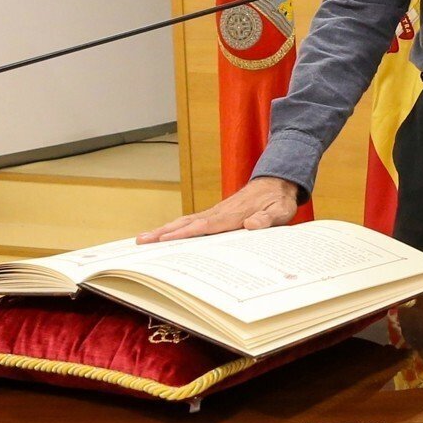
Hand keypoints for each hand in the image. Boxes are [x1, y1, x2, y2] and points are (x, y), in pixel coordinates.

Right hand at [138, 176, 300, 242]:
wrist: (278, 181)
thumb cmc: (279, 199)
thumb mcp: (281, 210)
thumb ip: (268, 218)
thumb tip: (251, 224)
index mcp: (234, 213)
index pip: (206, 225)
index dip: (186, 232)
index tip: (167, 239)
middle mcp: (220, 212)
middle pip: (188, 223)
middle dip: (164, 232)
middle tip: (141, 241)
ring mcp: (216, 212)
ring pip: (186, 221)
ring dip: (165, 230)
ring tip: (143, 239)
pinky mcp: (216, 214)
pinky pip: (193, 222)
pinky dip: (176, 228)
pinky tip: (164, 236)